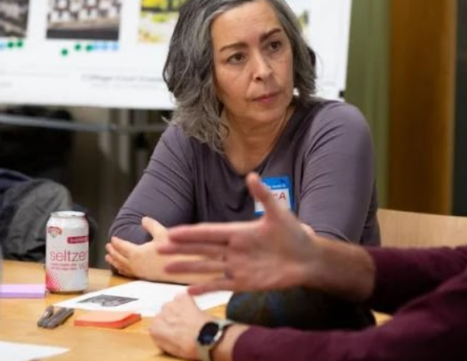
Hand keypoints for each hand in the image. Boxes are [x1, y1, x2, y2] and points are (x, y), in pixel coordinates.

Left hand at [106, 217, 169, 280]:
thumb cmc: (172, 251)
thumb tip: (144, 219)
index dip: (116, 242)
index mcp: (137, 253)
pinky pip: (129, 273)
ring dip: (114, 262)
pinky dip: (122, 270)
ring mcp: (140, 272)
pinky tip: (122, 270)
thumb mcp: (162, 233)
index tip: (113, 238)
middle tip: (108, 247)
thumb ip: (151, 225)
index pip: (122, 247)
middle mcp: (136, 264)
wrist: (182, 269)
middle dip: (113, 252)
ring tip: (109, 259)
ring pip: (122, 267)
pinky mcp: (145, 277)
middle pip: (119, 258)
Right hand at [149, 293, 210, 359]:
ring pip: (171, 305)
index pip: (155, 326)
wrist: (206, 337)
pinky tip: (192, 309)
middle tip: (182, 326)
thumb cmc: (191, 346)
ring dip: (177, 310)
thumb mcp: (172, 349)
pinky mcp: (183, 298)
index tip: (171, 331)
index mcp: (155, 329)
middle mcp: (161, 314)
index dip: (165, 329)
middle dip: (170, 318)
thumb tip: (161, 335)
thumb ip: (162, 340)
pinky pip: (181, 297)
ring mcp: (172, 304)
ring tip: (188, 318)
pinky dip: (186, 301)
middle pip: (163, 314)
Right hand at [158, 172, 316, 294]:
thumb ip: (263, 196)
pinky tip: (188, 291)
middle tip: (158, 250)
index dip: (189, 233)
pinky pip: (220, 285)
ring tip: (166, 269)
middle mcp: (233, 249)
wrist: (308, 259)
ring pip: (205, 267)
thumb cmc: (294, 233)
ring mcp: (237, 266)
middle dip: (180, 249)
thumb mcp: (278, 213)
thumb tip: (251, 174)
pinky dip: (204, 288)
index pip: (208, 232)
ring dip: (186, 268)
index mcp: (237, 232)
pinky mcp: (244, 282)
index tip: (170, 232)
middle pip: (201, 249)